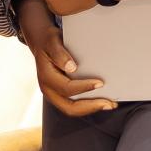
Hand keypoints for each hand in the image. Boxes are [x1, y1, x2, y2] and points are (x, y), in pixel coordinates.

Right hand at [17, 0, 115, 116]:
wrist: (41, 43)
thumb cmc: (49, 41)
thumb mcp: (52, 41)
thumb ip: (60, 54)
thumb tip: (71, 67)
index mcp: (46, 77)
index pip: (67, 88)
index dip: (84, 87)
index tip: (101, 83)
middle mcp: (48, 89)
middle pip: (69, 107)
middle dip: (91, 106)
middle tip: (109, 103)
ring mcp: (53, 94)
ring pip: (72, 109)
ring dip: (91, 108)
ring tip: (109, 104)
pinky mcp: (59, 95)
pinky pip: (73, 105)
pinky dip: (87, 105)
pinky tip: (101, 100)